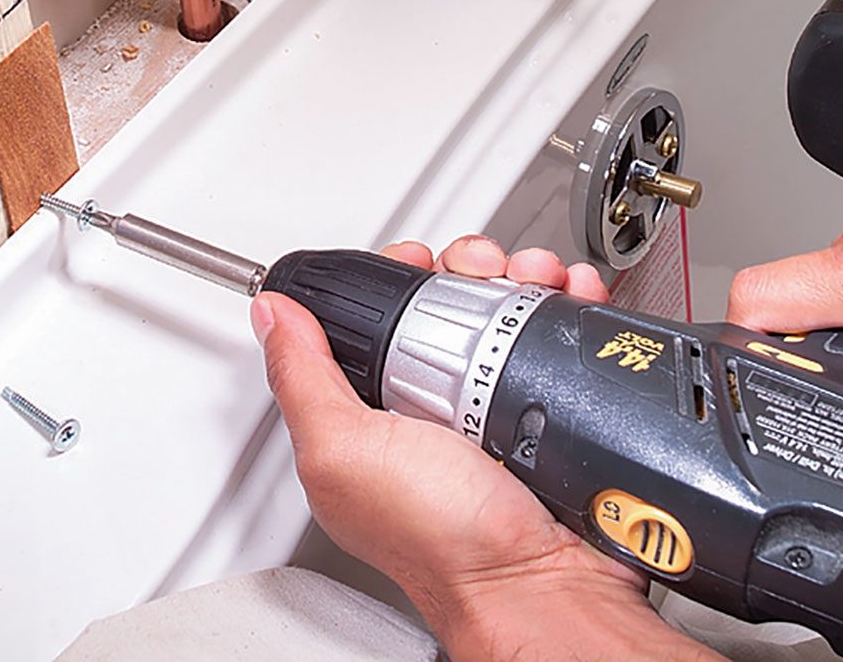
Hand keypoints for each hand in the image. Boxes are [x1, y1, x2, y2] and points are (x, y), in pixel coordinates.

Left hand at [253, 236, 714, 661]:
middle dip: (473, 266)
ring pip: (506, 307)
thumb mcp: (347, 454)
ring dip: (525, 276)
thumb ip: (303, 380)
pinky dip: (568, 302)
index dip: (401, 274)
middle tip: (488, 271)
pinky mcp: (547, 404)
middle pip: (450, 298)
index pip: (381, 313)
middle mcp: (436, 403)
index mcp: (377, 412)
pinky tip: (571, 298)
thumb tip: (270, 313)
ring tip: (537, 280)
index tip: (421, 260)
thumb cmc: (447, 542)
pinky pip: (557, 334)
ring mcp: (495, 402)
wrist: (542, 582)